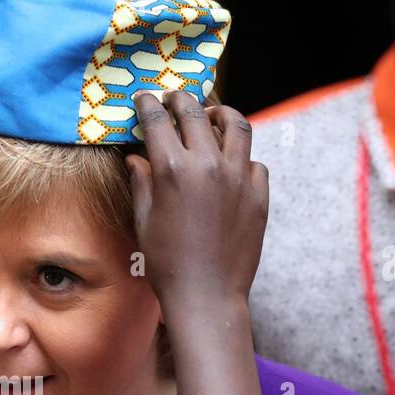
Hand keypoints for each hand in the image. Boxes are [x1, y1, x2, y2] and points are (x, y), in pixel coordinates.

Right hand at [125, 92, 268, 309]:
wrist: (207, 296)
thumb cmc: (167, 264)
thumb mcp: (144, 221)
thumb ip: (142, 182)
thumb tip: (135, 158)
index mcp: (173, 171)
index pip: (158, 120)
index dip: (148, 104)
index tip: (144, 99)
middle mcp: (208, 166)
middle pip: (195, 112)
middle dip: (180, 99)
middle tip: (173, 98)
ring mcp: (238, 178)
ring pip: (236, 125)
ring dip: (220, 114)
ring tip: (212, 115)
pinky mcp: (259, 195)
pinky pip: (254, 162)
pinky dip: (241, 157)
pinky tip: (230, 164)